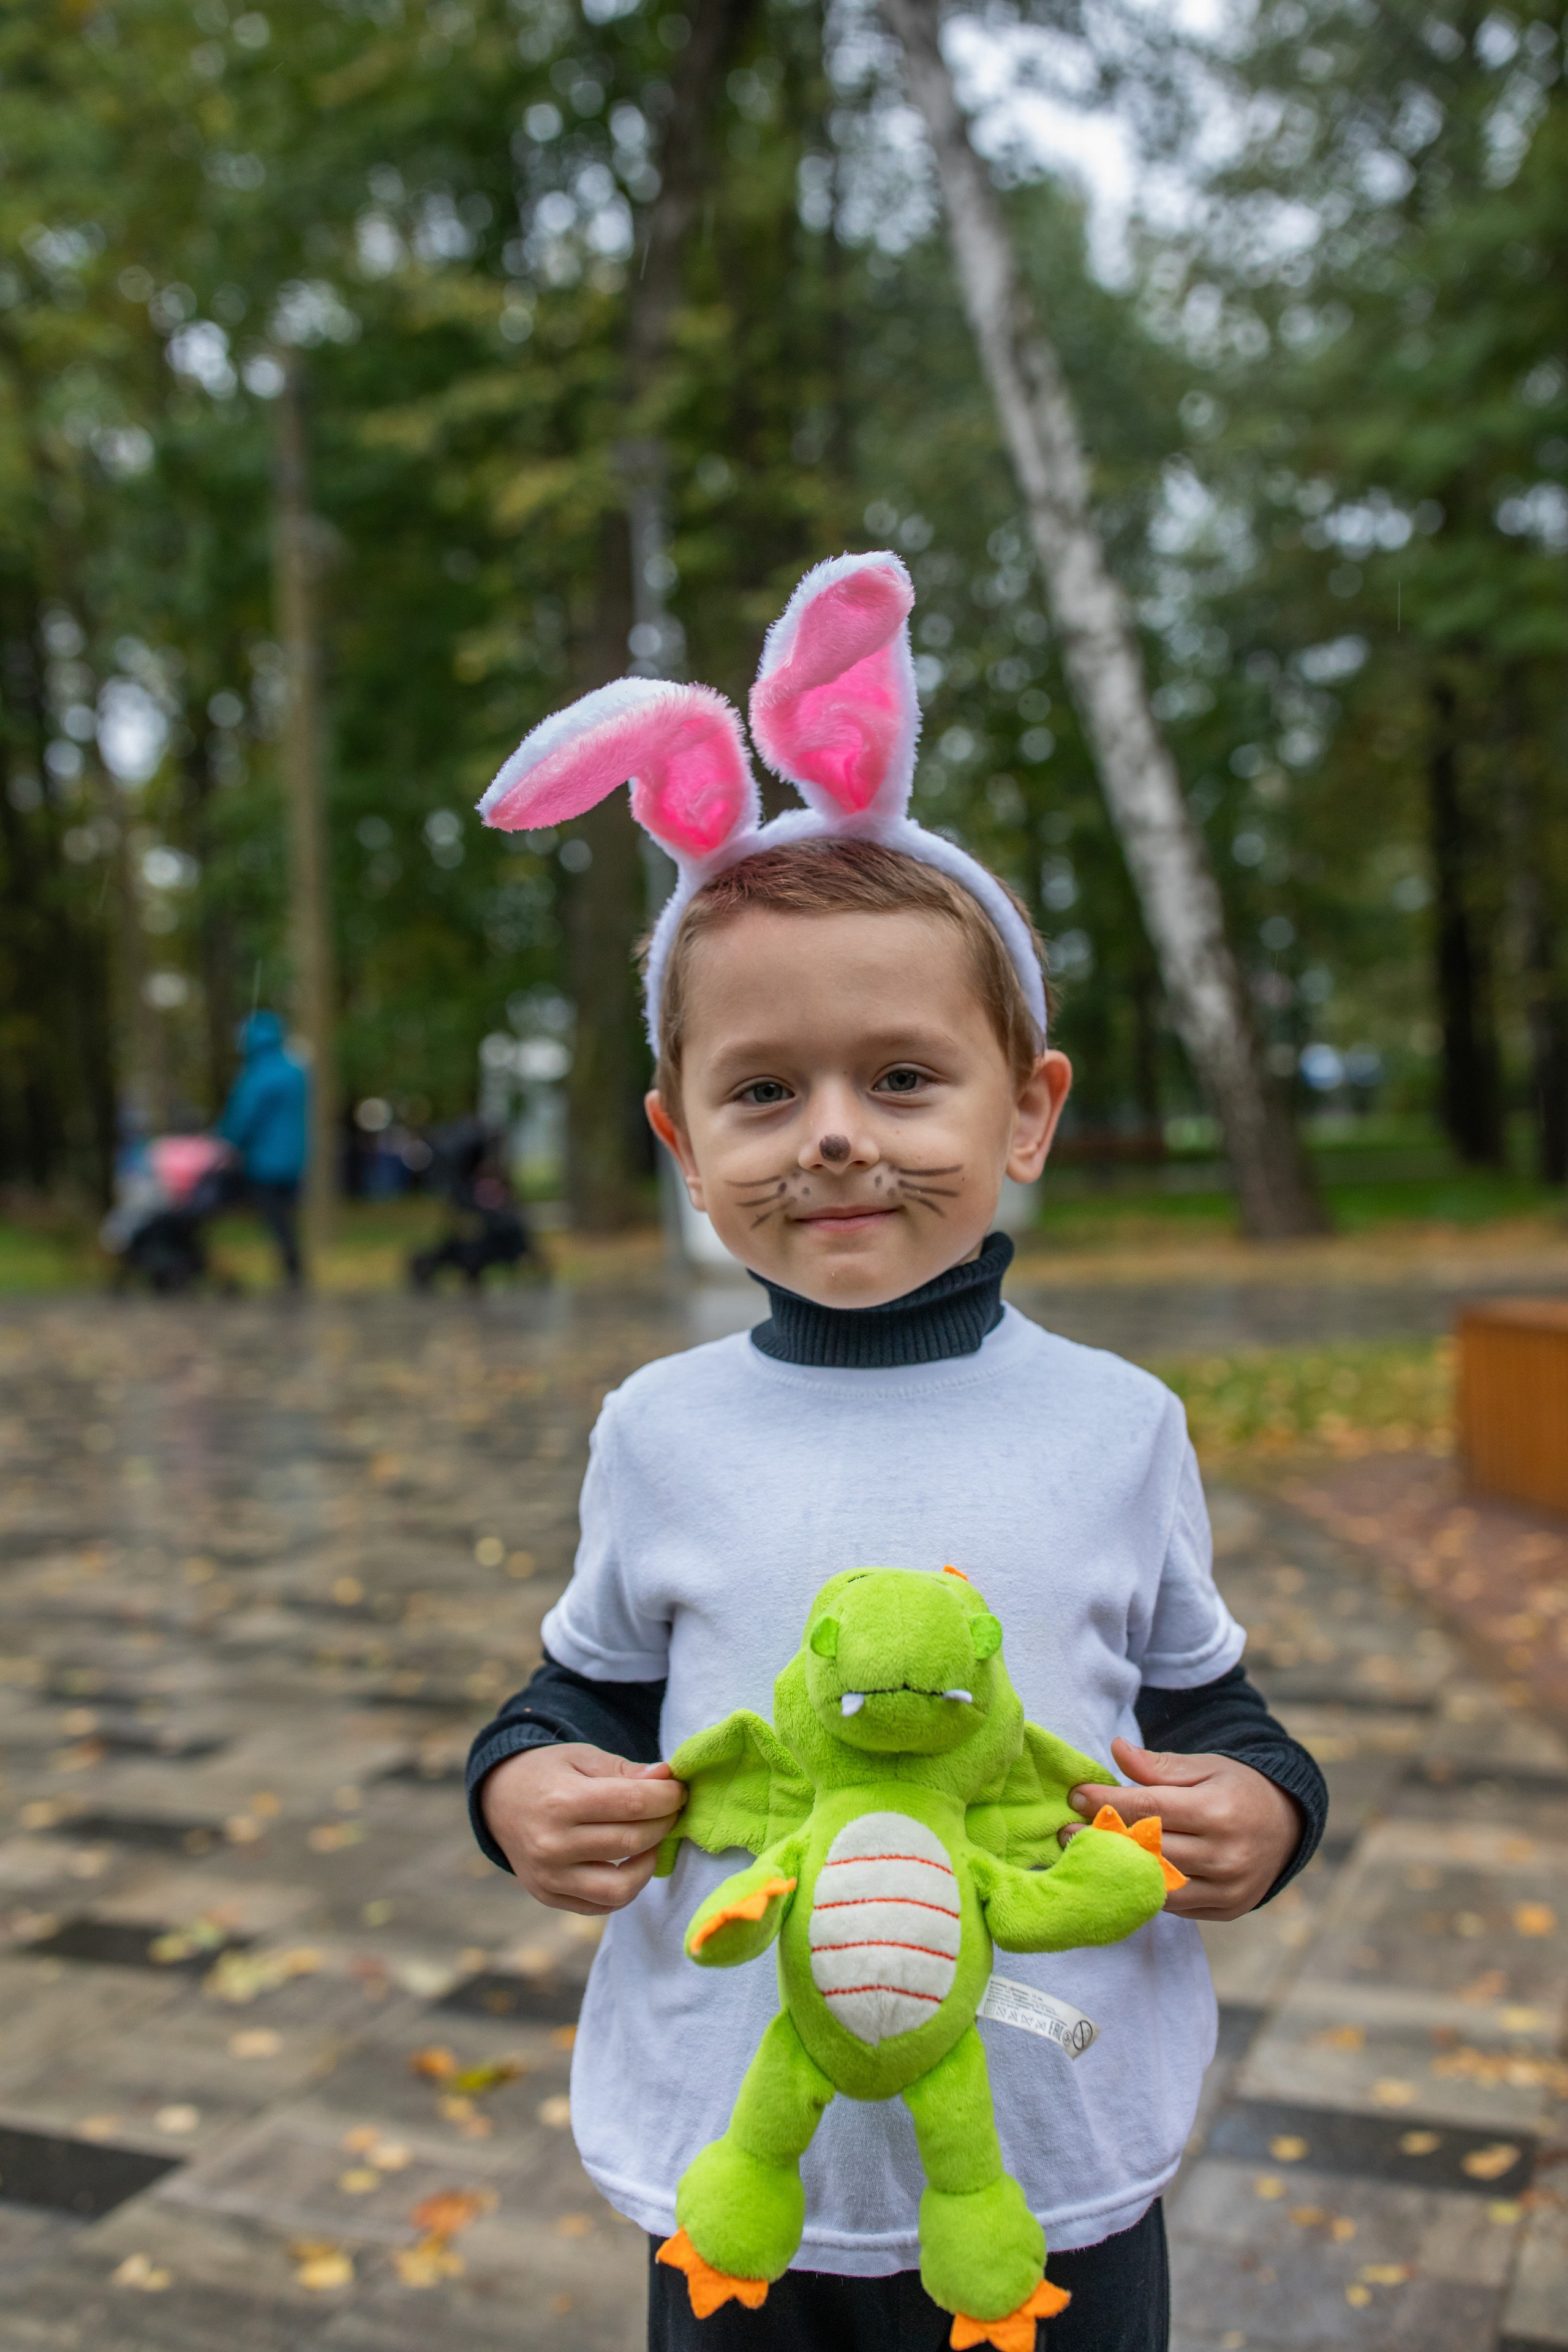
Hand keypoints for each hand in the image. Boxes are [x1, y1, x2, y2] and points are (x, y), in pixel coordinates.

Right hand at [479, 1744, 686, 1917]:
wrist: (499, 1799)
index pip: (633, 1804)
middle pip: (631, 1843)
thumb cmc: (548, 1773)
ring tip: (651, 1840)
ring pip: (621, 1887)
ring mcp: (549, 1877)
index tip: (678, 1791)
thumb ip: (625, 1769)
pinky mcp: (549, 1896)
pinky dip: (626, 1887)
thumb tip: (666, 1778)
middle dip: (664, 1824)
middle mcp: (552, 1844)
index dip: (667, 1798)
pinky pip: (602, 1905)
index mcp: (561, 1801)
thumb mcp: (582, 1757)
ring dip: (649, 1863)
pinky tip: (630, 1862)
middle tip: (671, 1811)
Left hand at [1060, 1737, 1302, 1920]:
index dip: (1108, 1802)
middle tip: (1065, 1831)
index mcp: (1218, 1810)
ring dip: (1118, 1870)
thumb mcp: (1204, 1766)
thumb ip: (1159, 1765)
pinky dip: (1147, 1890)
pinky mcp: (1227, 1909)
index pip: (1150, 1807)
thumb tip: (1117, 1749)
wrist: (1288, 1825)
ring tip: (1083, 1855)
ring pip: (1158, 1883)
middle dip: (1102, 1838)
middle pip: (1149, 1848)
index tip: (1075, 1795)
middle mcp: (1225, 1853)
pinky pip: (1176, 1906)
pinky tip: (1121, 1875)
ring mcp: (1228, 1887)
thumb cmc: (1237, 1788)